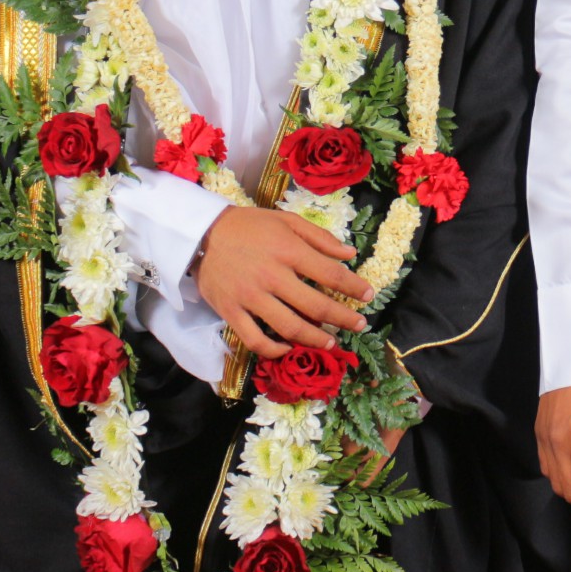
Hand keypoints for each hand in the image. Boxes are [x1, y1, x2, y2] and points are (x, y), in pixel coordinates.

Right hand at [193, 205, 371, 359]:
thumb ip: (320, 238)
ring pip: (289, 327)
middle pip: (316, 306)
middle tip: (359, 324)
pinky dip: (274, 350)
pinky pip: (255, 340)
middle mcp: (272, 276)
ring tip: (330, 342)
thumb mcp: (287, 221)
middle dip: (343, 318)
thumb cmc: (250, 226)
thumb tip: (351, 252)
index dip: (355, 288)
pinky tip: (288, 349)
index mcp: (289, 251)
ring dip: (315, 339)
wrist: (202, 232)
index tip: (368, 295)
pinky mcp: (231, 312)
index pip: (332, 275)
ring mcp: (250, 297)